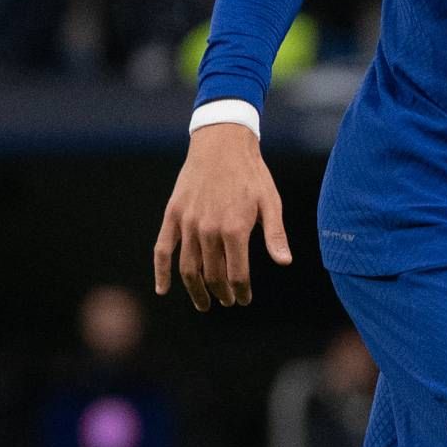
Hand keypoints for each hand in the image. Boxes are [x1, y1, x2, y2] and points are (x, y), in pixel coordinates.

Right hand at [154, 121, 289, 309]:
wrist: (222, 143)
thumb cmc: (251, 173)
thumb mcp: (271, 202)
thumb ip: (275, 234)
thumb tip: (285, 262)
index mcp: (235, 228)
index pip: (236, 274)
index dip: (241, 291)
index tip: (244, 299)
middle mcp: (208, 229)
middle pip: (212, 275)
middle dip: (221, 293)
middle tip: (228, 301)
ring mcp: (187, 223)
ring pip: (188, 268)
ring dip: (195, 290)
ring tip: (204, 303)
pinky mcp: (173, 215)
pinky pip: (162, 249)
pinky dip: (161, 272)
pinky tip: (163, 289)